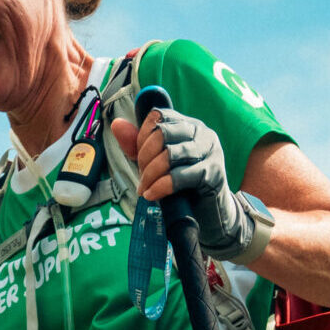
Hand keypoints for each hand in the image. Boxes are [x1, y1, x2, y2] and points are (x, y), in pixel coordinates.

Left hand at [110, 110, 261, 262]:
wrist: (210, 213)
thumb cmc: (184, 186)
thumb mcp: (156, 162)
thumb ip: (137, 144)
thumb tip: (116, 124)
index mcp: (188, 125)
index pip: (158, 116)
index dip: (142, 136)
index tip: (138, 159)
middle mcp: (202, 133)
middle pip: (163, 132)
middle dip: (145, 156)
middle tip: (141, 177)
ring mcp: (210, 152)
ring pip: (171, 154)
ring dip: (151, 174)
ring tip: (144, 189)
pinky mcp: (213, 174)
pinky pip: (181, 176)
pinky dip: (161, 186)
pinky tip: (152, 195)